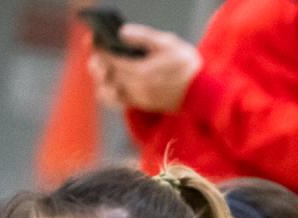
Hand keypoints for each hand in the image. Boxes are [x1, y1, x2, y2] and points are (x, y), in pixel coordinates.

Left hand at [88, 23, 202, 113]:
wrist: (203, 93)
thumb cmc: (187, 66)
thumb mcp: (169, 43)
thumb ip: (143, 37)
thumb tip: (122, 32)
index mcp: (141, 71)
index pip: (110, 59)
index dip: (99, 48)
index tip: (94, 40)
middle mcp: (136, 87)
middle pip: (105, 74)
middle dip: (98, 62)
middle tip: (100, 53)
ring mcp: (137, 98)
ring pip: (106, 90)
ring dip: (102, 79)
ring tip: (105, 68)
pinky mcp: (141, 105)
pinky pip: (116, 101)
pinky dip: (110, 91)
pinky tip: (114, 82)